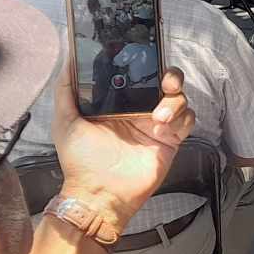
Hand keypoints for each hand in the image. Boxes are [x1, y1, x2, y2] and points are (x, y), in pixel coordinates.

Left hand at [53, 65, 195, 232]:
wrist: (99, 193)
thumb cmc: (79, 160)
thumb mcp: (65, 120)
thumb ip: (66, 90)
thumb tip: (67, 60)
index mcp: (118, 101)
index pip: (138, 74)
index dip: (146, 63)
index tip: (146, 59)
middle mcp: (139, 110)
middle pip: (166, 81)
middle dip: (171, 75)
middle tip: (165, 82)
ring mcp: (156, 125)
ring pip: (179, 98)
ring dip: (174, 101)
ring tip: (158, 116)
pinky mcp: (170, 141)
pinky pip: (187, 121)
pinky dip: (181, 119)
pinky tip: (163, 128)